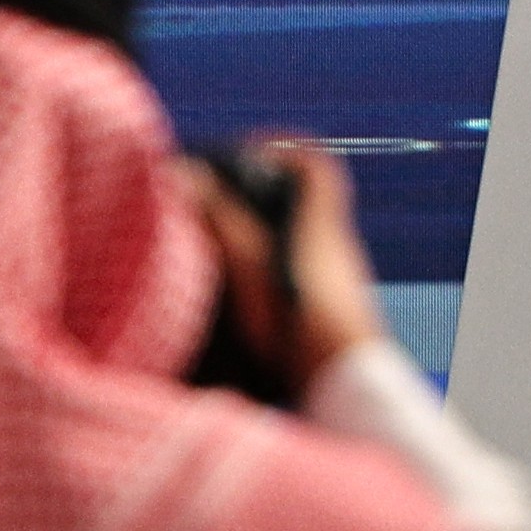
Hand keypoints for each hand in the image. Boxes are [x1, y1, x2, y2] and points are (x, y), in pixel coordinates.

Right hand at [196, 130, 385, 394]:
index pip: (315, 164)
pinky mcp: (331, 314)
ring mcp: (337, 281)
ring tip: (223, 251)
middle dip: (263, 198)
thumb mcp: (250, 263)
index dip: (284, 147)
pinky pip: (300, 278)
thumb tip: (188, 176)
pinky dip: (272, 276)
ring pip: (300, 242)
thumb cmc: (300, 318)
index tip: (249, 152)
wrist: (342, 383)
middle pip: (304, 203)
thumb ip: (220, 219)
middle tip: (223, 205)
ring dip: (264, 240)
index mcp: (323, 223)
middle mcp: (336, 246)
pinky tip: (243, 297)